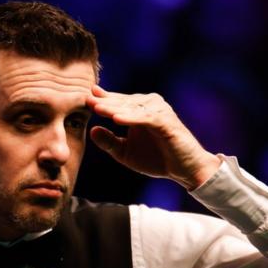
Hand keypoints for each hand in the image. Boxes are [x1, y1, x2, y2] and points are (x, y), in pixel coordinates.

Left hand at [86, 85, 220, 189]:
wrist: (185, 169)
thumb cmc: (157, 158)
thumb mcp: (126, 152)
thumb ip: (109, 142)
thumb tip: (92, 130)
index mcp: (139, 109)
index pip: (116, 102)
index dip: (100, 100)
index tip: (82, 98)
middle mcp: (149, 105)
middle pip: (122, 102)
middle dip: (103, 102)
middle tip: (85, 99)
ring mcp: (159, 111)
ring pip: (132, 107)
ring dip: (114, 107)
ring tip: (97, 108)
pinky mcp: (166, 121)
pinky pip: (145, 118)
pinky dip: (131, 118)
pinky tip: (116, 119)